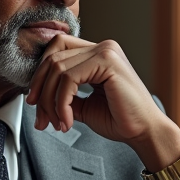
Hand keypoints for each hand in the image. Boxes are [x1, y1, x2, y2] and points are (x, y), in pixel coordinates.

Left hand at [25, 35, 179, 171]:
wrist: (145, 132)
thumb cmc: (120, 120)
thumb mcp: (83, 106)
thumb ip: (63, 95)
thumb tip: (37, 96)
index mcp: (97, 53)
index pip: (56, 50)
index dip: (39, 76)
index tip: (34, 102)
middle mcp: (102, 47)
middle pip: (52, 58)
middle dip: (40, 91)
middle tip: (41, 119)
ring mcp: (106, 51)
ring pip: (57, 68)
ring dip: (50, 101)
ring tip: (57, 123)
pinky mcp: (107, 61)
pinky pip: (69, 78)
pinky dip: (61, 103)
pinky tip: (68, 121)